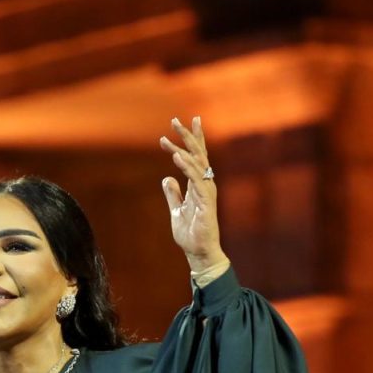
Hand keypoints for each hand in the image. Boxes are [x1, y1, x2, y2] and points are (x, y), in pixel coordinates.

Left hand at [159, 116, 226, 275]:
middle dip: (188, 136)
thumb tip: (166, 179)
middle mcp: (204, 184)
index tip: (176, 127)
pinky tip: (176, 156)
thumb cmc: (190, 234)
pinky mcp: (206, 201)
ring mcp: (206, 191)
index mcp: (198, 185)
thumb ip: (173, 195)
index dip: (189, 141)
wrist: (199, 252)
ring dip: (183, 148)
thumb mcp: (176, 211)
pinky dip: (186, 166)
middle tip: (175, 120)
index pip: (195, 158)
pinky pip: (195, 179)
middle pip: (198, 154)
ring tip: (170, 136)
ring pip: (196, 163)